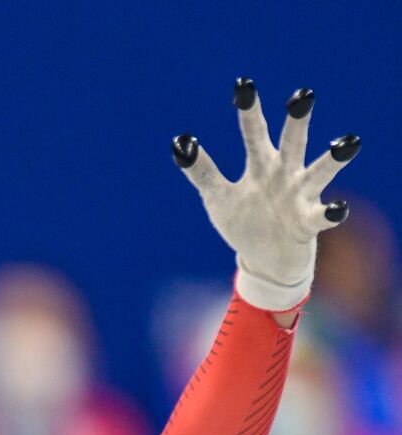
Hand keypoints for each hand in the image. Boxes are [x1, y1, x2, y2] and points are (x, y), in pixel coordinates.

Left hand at [174, 79, 359, 311]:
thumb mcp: (217, 196)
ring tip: (346, 143)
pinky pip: (323, 216)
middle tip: (303, 95)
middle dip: (297, 121)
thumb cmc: (244, 220)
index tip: (244, 84)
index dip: (248, 111)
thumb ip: (202, 171)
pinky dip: (332, 212)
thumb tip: (179, 143)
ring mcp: (300, 197)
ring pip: (319, 172)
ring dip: (332, 160)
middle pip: (292, 143)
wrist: (267, 258)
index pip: (254, 133)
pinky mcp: (309, 222)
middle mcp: (285, 175)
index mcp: (262, 165)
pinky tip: (337, 208)